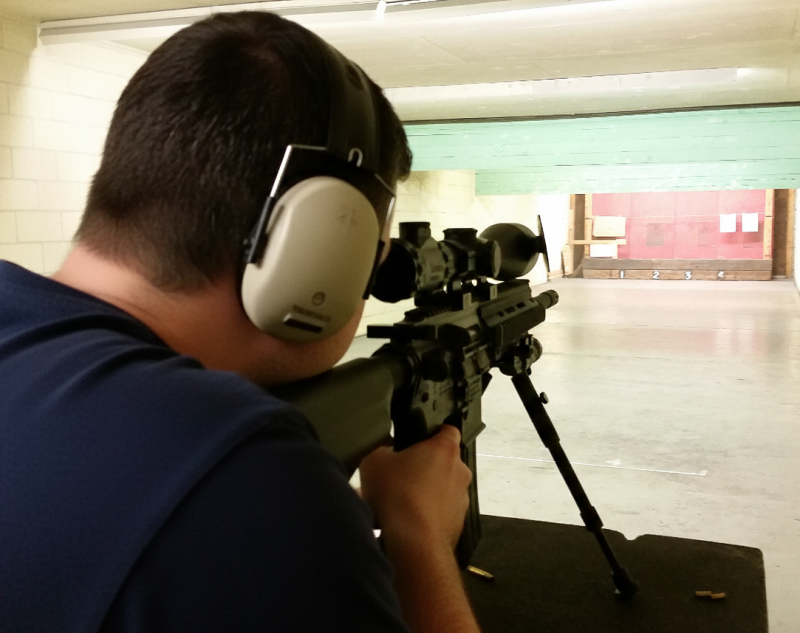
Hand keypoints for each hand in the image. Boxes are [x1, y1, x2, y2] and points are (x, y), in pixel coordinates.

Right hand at [359, 425, 471, 553]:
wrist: (413, 542)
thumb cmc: (398, 496)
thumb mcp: (374, 461)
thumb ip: (381, 449)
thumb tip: (382, 451)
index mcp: (444, 449)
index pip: (448, 429)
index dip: (433, 432)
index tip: (418, 438)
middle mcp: (459, 471)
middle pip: (442, 461)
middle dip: (422, 466)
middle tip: (399, 474)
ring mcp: (460, 499)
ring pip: (441, 489)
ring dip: (424, 492)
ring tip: (397, 503)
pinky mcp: (457, 523)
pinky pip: (440, 512)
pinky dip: (425, 514)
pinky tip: (404, 521)